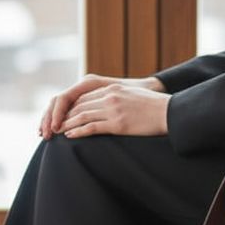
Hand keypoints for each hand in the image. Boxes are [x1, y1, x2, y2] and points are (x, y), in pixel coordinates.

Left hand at [40, 74, 165, 138]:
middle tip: (53, 125)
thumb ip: (118, 98)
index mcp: (113, 88)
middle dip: (64, 116)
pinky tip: (70, 135)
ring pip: (82, 115)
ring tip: (57, 132)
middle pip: (79, 105)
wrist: (171, 112)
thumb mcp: (133, 96)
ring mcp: (114, 109)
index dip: (70, 107)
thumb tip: (106, 109)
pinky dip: (78, 131)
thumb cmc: (155, 107)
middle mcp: (110, 96)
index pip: (84, 97)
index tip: (62, 115)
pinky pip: (92, 127)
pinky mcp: (118, 123)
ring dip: (67, 124)